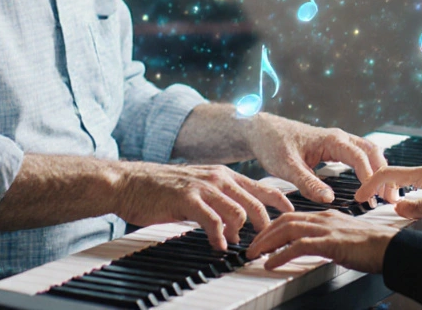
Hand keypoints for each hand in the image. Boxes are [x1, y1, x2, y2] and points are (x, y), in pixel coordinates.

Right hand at [112, 162, 292, 250]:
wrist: (130, 182)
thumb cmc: (161, 188)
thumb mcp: (197, 188)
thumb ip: (218, 200)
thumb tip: (235, 222)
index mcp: (222, 174)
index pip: (260, 186)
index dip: (279, 200)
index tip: (291, 213)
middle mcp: (217, 177)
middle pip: (254, 201)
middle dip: (264, 225)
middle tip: (264, 242)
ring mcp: (203, 186)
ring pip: (238, 211)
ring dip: (240, 233)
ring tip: (237, 246)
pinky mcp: (188, 198)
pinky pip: (213, 220)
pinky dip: (219, 236)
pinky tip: (218, 246)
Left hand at [245, 114, 387, 203]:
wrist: (262, 131)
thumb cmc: (272, 145)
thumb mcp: (287, 167)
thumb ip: (307, 183)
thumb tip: (329, 199)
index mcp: (331, 140)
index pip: (360, 157)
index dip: (370, 178)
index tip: (374, 198)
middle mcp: (339, 138)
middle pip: (372, 153)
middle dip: (383, 174)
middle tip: (390, 198)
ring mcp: (339, 141)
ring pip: (369, 152)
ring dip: (379, 170)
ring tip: (385, 194)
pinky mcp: (335, 148)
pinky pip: (360, 155)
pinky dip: (371, 168)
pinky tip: (371, 185)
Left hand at [246, 210, 397, 272]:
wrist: (392, 248)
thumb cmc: (376, 247)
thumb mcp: (347, 240)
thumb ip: (331, 240)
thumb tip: (317, 249)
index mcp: (328, 216)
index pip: (294, 216)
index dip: (276, 226)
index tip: (264, 238)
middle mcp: (325, 218)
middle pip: (286, 220)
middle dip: (265, 232)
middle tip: (251, 247)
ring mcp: (327, 229)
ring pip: (288, 230)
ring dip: (267, 242)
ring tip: (254, 254)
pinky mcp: (330, 242)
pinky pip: (298, 246)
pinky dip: (280, 254)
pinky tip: (270, 263)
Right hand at [354, 167, 421, 219]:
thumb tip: (398, 208)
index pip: (388, 174)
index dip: (370, 185)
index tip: (359, 197)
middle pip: (390, 174)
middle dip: (375, 188)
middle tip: (366, 203)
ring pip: (400, 179)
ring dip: (387, 190)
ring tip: (383, 206)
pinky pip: (409, 183)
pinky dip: (399, 191)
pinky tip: (403, 202)